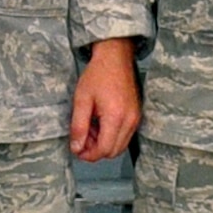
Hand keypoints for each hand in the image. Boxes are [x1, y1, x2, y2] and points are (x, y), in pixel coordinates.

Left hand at [70, 38, 140, 161]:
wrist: (115, 58)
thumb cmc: (97, 75)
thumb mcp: (81, 100)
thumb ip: (78, 126)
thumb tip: (76, 148)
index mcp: (115, 117)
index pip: (104, 150)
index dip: (88, 154)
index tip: (76, 148)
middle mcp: (130, 120)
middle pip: (113, 152)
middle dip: (95, 150)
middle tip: (81, 136)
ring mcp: (135, 119)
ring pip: (119, 146)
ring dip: (103, 143)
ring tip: (89, 127)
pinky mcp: (136, 116)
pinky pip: (124, 136)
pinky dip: (111, 136)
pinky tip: (99, 123)